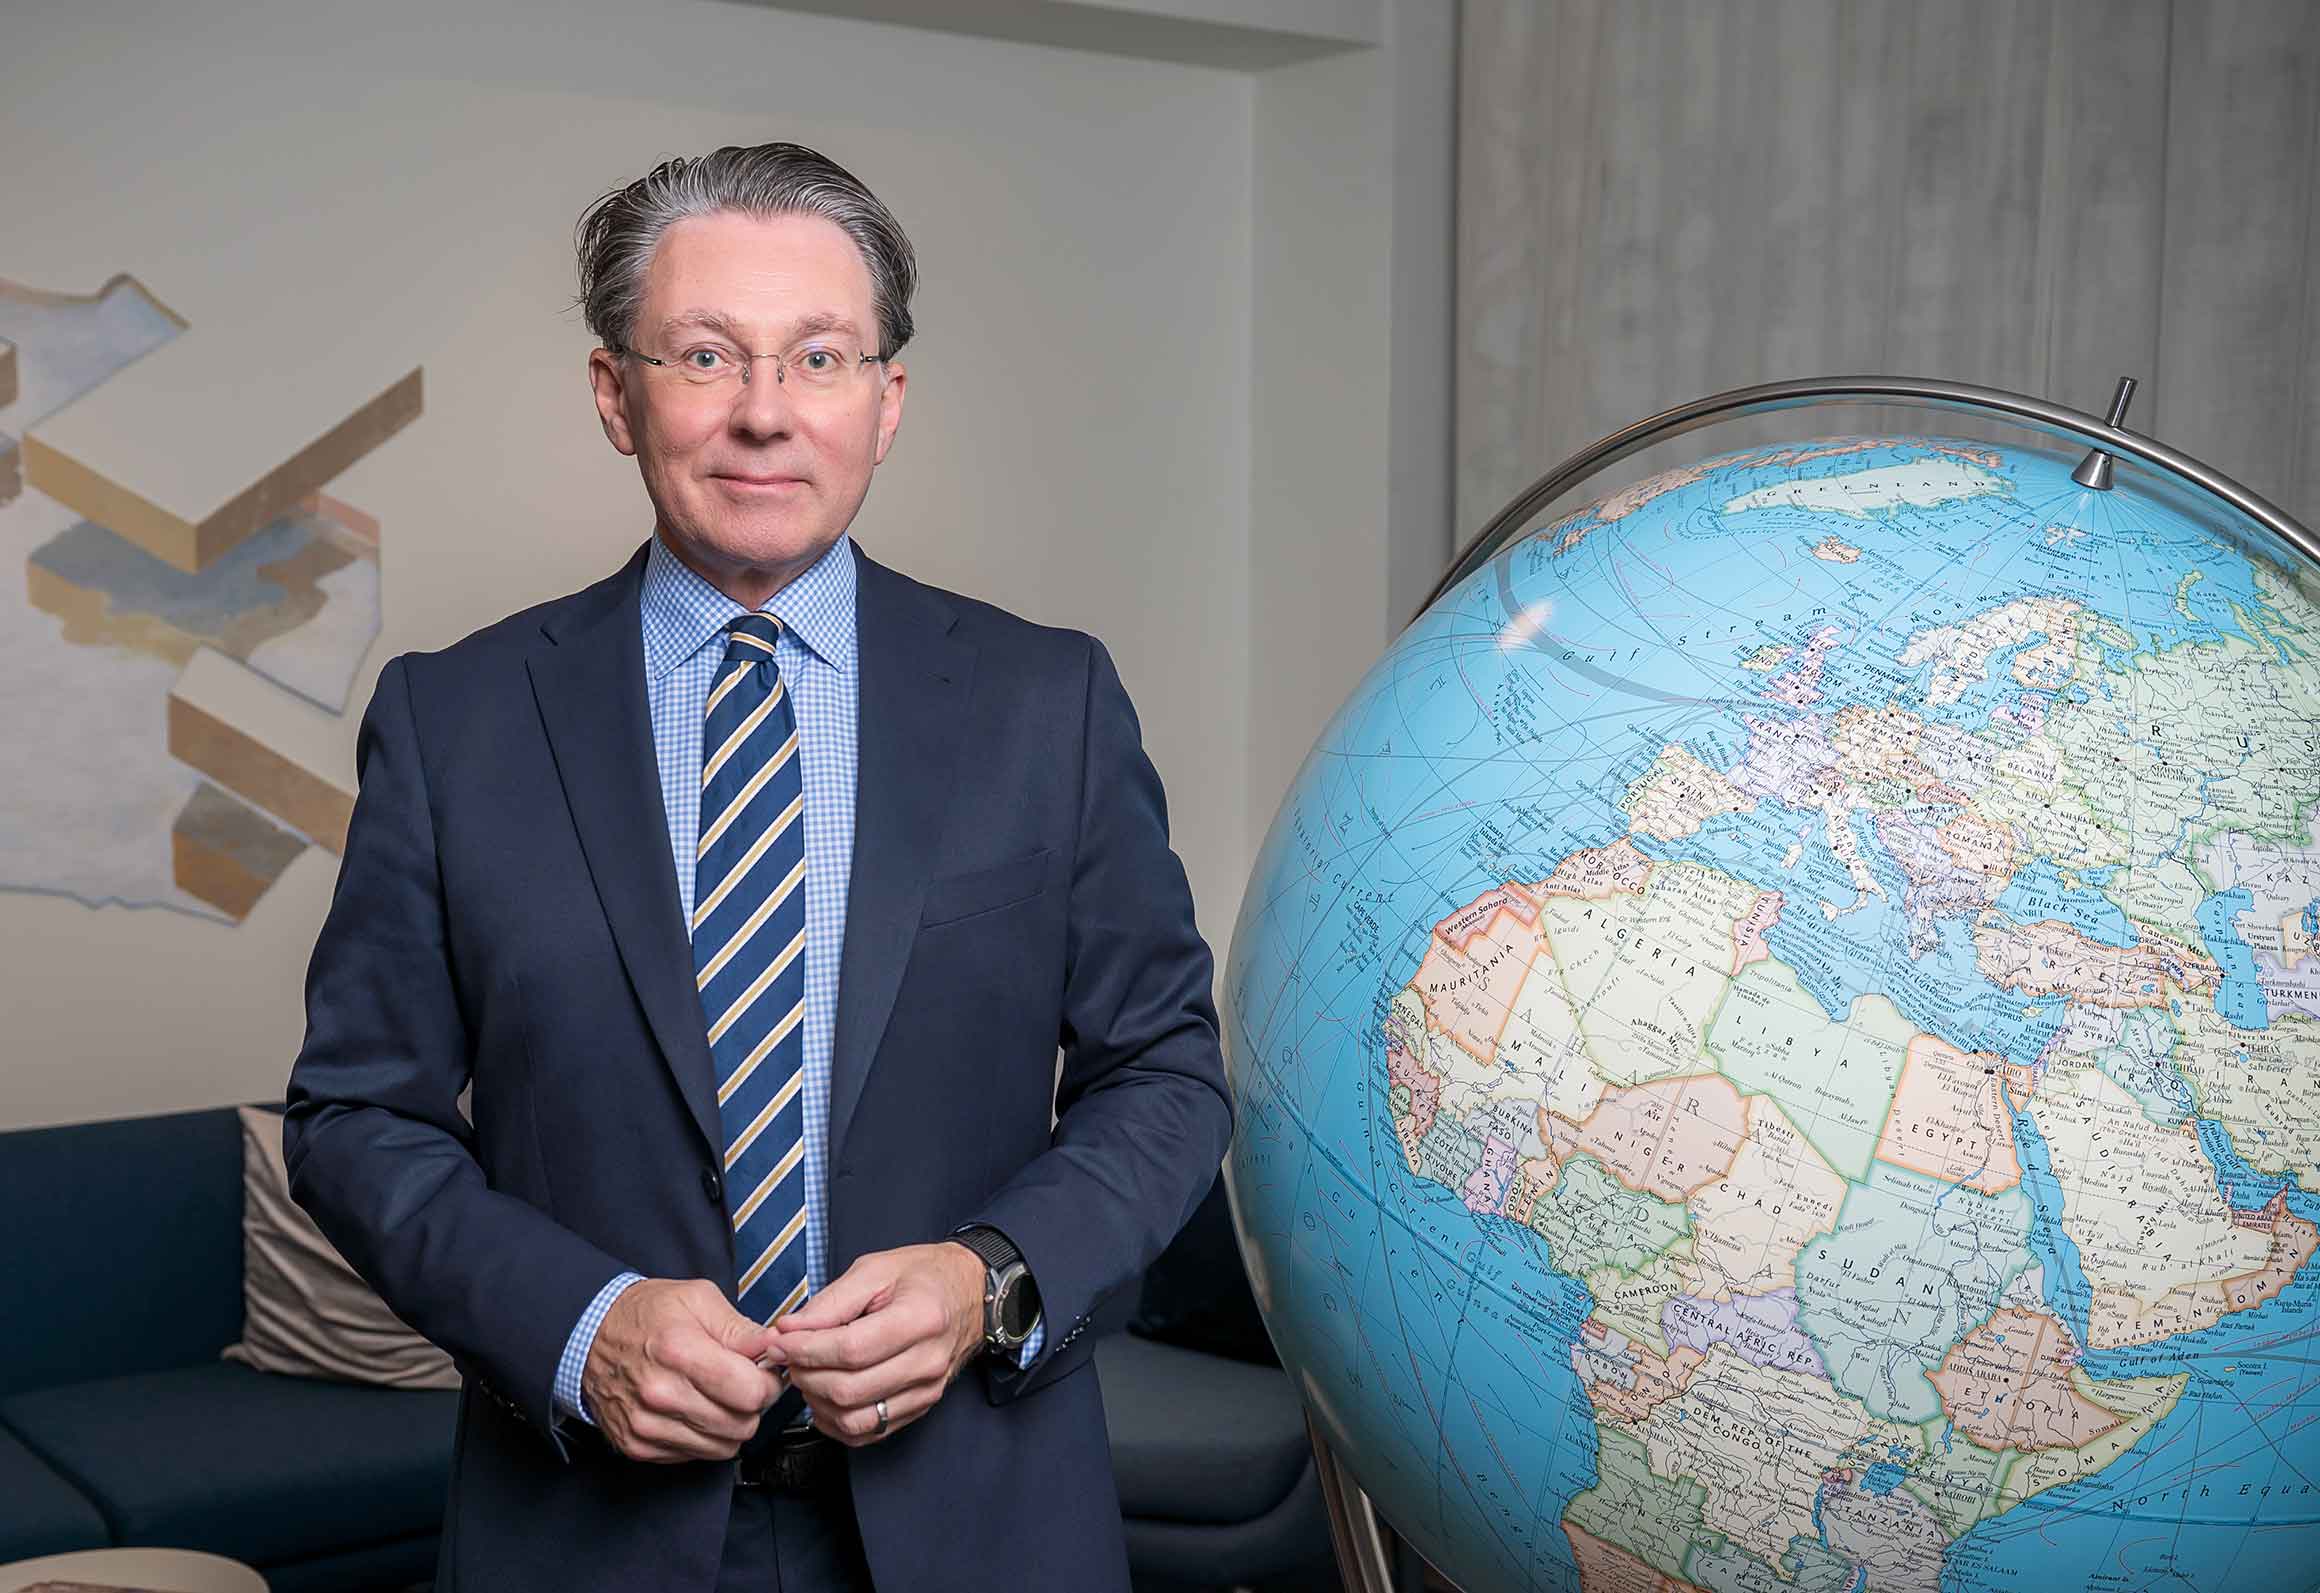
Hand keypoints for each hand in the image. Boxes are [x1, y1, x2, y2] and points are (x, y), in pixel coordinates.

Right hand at [581, 1277, 784, 1462]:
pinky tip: (694, 1410)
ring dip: (730, 1425)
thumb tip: (775, 1346)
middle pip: (741, 1425)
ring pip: (722, 1448)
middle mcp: (661, 1395)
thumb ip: (740, 1327)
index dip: (768, 1383)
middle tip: (741, 1384)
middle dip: (753, 1406)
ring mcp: (646, 1425)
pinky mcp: (637, 1446)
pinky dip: (703, 1437)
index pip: (751, 1393)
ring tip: (718, 1397)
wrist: (589, 1335)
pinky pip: (694, 1456)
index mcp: (680, 1352)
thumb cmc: (647, 1313)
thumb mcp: (698, 1298)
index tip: (762, 1372)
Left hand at [766, 1242, 983, 1446]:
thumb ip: (830, 1303)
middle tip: (789, 1355)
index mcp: (920, 1319)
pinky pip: (869, 1433)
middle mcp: (927, 1361)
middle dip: (805, 1375)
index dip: (805, 1350)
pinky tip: (826, 1396)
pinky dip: (836, 1421)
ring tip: (808, 1374)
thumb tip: (788, 1330)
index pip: (850, 1350)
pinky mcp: (920, 1407)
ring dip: (817, 1402)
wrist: (970, 1293)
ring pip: (855, 1420)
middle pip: (849, 1390)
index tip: (778, 1341)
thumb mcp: (874, 1270)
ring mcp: (927, 1390)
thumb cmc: (923, 1276)